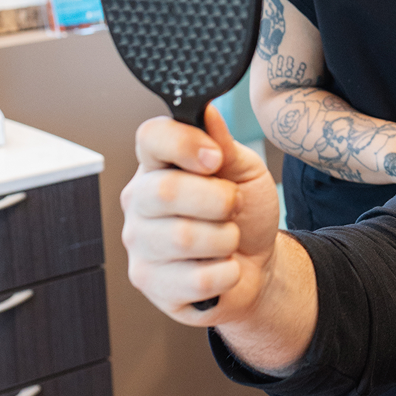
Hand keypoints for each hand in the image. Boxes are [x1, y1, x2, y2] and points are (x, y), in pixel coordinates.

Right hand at [121, 106, 280, 325]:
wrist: (257, 264)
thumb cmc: (244, 213)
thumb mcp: (244, 171)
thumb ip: (224, 144)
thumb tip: (207, 113)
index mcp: (157, 165)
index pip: (150, 137)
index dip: (185, 144)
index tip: (215, 159)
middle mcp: (138, 201)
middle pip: (166, 191)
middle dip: (218, 200)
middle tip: (232, 207)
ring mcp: (139, 244)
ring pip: (184, 238)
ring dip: (226, 239)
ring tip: (227, 239)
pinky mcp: (149, 283)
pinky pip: (196, 278)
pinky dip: (226, 273)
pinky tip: (221, 267)